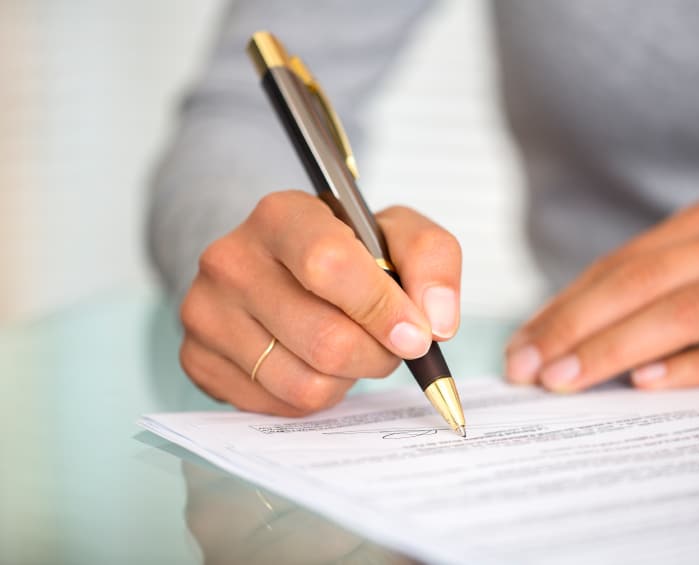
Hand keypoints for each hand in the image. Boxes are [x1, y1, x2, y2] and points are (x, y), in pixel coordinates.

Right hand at [179, 191, 460, 414]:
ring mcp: (205, 312)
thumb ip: (432, 261)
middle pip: (325, 339)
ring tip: (348, 348)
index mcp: (281, 215)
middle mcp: (231, 259)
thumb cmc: (345, 250)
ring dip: (348, 379)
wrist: (280, 265)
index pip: (329, 266)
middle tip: (389, 344)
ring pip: (305, 383)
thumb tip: (437, 323)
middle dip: (377, 355)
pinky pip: (278, 405)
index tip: (416, 336)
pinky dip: (314, 395)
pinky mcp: (197, 358)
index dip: (381, 309)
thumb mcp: (396, 234)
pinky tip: (312, 362)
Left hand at [505, 193, 698, 391]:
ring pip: (687, 312)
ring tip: (569, 378)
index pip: (619, 266)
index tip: (521, 345)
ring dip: (618, 348)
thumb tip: (571, 336)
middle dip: (576, 327)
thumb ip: (659, 290)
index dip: (564, 305)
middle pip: (642, 284)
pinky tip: (649, 384)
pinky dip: (696, 366)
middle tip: (529, 367)